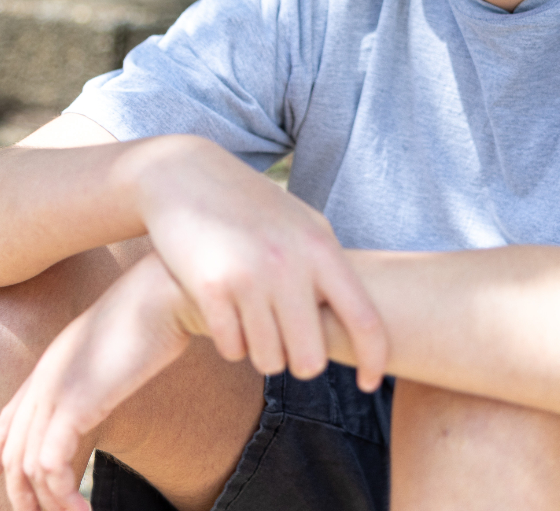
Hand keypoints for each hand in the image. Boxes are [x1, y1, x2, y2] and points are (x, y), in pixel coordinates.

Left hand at [0, 254, 197, 510]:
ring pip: (29, 467)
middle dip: (23, 496)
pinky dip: (64, 497)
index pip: (7, 419)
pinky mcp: (72, 404)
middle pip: (13, 453)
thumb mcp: (117, 347)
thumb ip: (102, 369)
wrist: (167, 293)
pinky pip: (52, 466)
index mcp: (51, 365)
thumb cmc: (157, 316)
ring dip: (51, 505)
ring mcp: (53, 390)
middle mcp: (43, 379)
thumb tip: (111, 382)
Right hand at [129, 135, 387, 390]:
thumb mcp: (302, 224)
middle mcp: (289, 265)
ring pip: (269, 361)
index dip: (374, 361)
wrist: (184, 175)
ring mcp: (249, 277)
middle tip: (286, 343)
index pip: (365, 321)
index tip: (369, 384)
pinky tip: (225, 317)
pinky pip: (231, 349)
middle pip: (310, 358)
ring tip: (253, 324)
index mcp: (321, 249)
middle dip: (299, 362)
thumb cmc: (251, 205)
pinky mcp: (210, 288)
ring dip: (262, 353)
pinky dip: (230, 343)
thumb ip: (329, 266)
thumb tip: (359, 319)